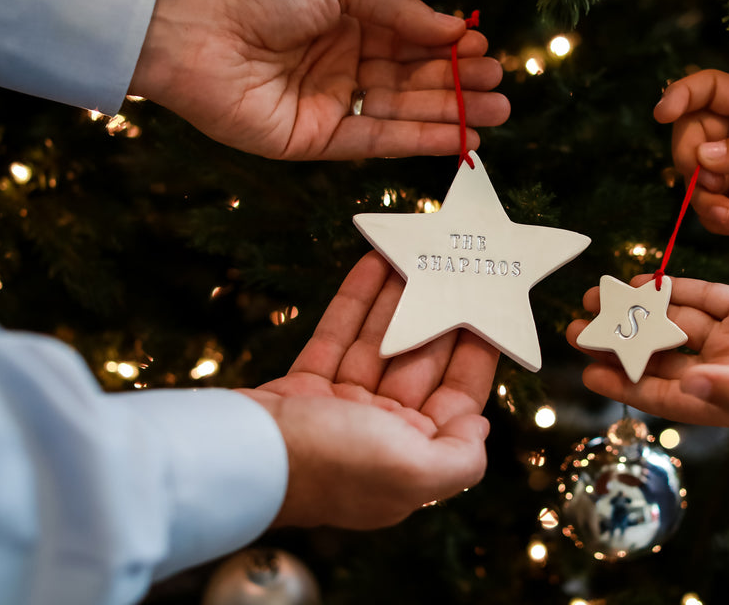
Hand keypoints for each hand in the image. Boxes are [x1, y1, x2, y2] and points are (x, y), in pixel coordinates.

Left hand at [131, 0, 509, 159]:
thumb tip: (452, 26)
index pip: (409, 40)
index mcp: (346, 22)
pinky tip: (459, 136)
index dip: (448, 47)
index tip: (484, 49)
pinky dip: (420, 141)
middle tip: (501, 86)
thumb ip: (398, 9)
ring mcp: (332, 104)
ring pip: (403, 113)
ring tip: (498, 112)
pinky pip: (378, 142)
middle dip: (459, 83)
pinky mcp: (317, 140)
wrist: (193, 29)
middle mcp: (343, 65)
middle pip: (413, 80)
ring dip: (452, 113)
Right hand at [241, 251, 498, 529]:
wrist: (235, 461)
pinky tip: (374, 264)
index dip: (476, 355)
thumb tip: (481, 424)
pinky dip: (357, 301)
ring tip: (419, 254)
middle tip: (456, 268)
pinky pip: (337, 337)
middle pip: (420, 364)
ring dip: (400, 299)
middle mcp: (379, 436)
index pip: (457, 399)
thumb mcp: (411, 474)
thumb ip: (460, 458)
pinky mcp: (304, 388)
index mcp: (411, 460)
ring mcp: (340, 411)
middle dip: (439, 316)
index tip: (492, 309)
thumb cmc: (331, 466)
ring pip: (379, 344)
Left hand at [567, 274, 728, 428]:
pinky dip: (675, 289)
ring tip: (598, 297)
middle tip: (577, 328)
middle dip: (617, 342)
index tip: (588, 371)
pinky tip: (644, 280)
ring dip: (637, 311)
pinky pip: (704, 297)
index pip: (664, 393)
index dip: (625, 384)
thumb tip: (687, 385)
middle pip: (659, 355)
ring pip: (674, 322)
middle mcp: (726, 370)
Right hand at [658, 70, 728, 264]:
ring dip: (702, 197)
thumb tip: (701, 156)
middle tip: (707, 181)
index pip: (710, 89)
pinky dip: (715, 219)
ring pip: (696, 177)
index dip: (682, 94)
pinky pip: (711, 209)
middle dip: (688, 158)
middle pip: (691, 135)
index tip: (662, 114)